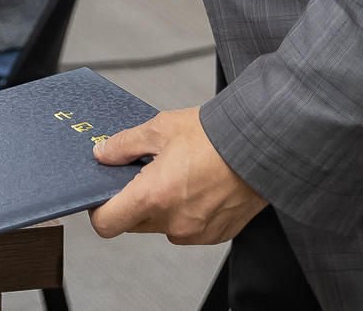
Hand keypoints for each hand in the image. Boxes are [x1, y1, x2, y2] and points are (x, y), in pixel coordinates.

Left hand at [90, 107, 264, 245]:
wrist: (263, 146)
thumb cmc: (216, 135)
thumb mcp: (160, 128)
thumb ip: (124, 144)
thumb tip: (103, 154)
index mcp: (154, 196)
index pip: (107, 224)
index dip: (99, 209)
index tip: (104, 194)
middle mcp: (174, 222)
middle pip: (133, 224)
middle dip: (132, 202)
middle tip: (145, 173)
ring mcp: (196, 232)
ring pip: (162, 226)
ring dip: (162, 207)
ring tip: (179, 175)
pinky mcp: (216, 235)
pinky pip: (189, 229)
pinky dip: (187, 212)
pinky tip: (199, 186)